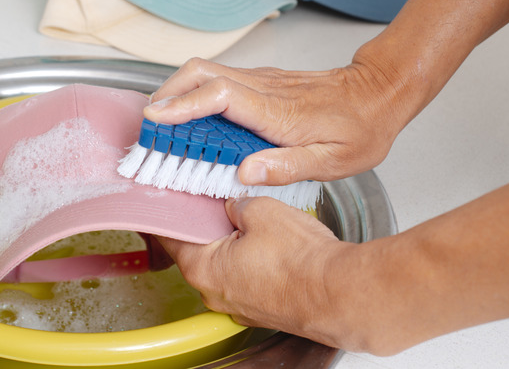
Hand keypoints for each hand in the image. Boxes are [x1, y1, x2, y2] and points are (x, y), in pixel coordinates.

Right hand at [143, 53, 423, 184]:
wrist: (379, 92)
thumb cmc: (360, 129)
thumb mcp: (333, 162)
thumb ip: (287, 168)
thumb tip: (244, 174)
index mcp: (277, 112)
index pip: (220, 95)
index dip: (183, 104)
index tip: (156, 118)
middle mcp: (263, 89)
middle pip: (201, 72)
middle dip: (167, 92)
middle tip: (149, 123)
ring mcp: (261, 80)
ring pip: (205, 71)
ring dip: (176, 91)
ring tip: (160, 121)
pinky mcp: (260, 81)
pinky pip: (217, 79)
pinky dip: (193, 92)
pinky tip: (189, 115)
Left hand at [157, 196, 350, 348]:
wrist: (339, 294)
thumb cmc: (300, 260)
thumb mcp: (260, 209)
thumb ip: (236, 204)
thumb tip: (233, 204)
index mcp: (202, 269)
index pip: (170, 236)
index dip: (170, 212)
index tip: (168, 199)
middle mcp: (214, 294)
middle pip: (197, 250)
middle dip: (206, 225)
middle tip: (217, 200)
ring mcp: (238, 305)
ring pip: (224, 265)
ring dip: (232, 243)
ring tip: (250, 220)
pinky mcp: (261, 309)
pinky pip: (246, 278)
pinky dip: (251, 260)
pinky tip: (269, 244)